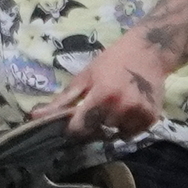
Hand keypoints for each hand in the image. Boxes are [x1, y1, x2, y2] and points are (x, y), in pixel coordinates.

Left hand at [44, 32, 169, 137]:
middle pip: (97, 134)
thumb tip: (36, 116)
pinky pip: (131, 133)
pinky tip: (125, 110)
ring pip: (114, 135)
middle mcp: (122, 107)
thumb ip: (63, 100)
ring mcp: (139, 114)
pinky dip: (125, 127)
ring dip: (109, 127)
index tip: (72, 122)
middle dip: (90, 127)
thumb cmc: (112, 61)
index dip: (72, 128)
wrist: (149, 52)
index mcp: (102, 95)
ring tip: (111, 108)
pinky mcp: (152, 119)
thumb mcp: (85, 77)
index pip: (79, 128)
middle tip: (93, 112)